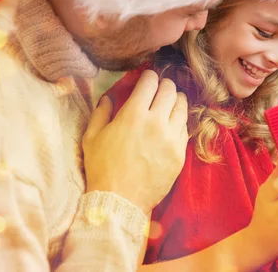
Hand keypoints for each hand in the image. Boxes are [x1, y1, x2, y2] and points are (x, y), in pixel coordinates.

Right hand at [82, 70, 188, 214]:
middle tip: (160, 88)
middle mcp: (156, 122)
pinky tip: (172, 124)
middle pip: (170, 90)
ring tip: (169, 102)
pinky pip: (185, 128)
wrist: (120, 201)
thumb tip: (109, 97)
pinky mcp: (180, 153)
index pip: (150, 82)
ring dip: (176, 100)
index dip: (149, 76)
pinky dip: (179, 121)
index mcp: (133, 114)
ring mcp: (172, 138)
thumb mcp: (92, 137)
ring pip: (182, 106)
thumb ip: (101, 113)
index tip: (147, 78)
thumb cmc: (101, 169)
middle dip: (164, 85)